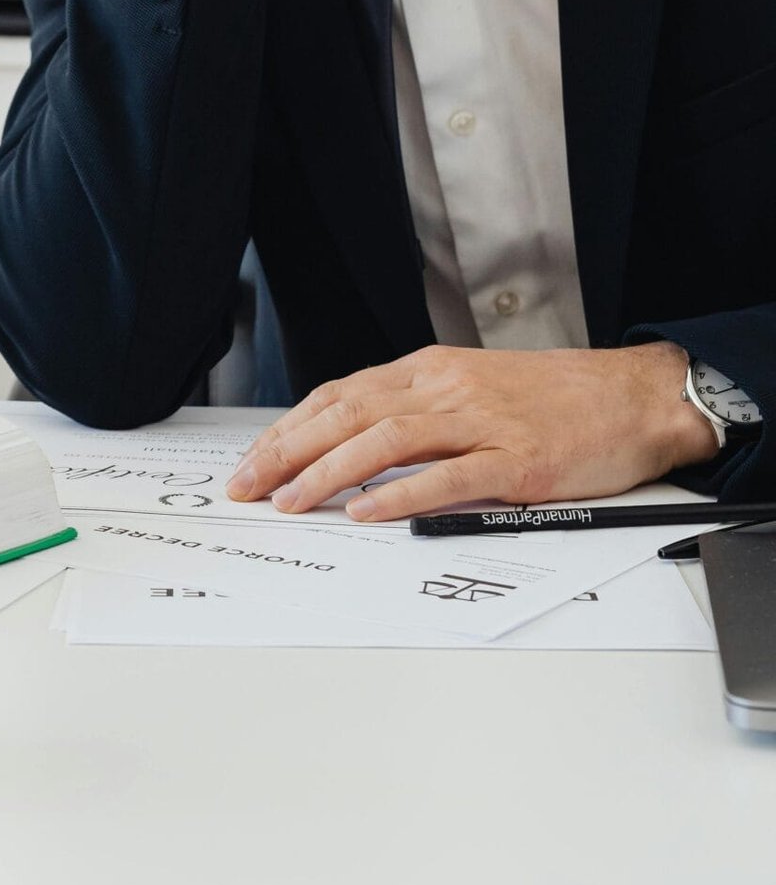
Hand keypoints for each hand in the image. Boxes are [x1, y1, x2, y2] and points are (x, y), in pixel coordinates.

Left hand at [226, 341, 719, 521]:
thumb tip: (354, 446)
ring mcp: (481, 423)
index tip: (254, 461)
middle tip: (249, 486)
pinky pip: (449, 477)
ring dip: (329, 473)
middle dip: (289, 451)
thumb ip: (417, 411)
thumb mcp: (472, 388)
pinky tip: (368, 512)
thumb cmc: (557, 399)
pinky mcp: (516, 461)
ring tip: (290, 502)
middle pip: (348, 414)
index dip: (290, 429)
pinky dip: (403, 495)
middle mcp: (446, 390)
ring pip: (386, 441)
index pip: (340, 395)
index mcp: (430, 372)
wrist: (634, 396)